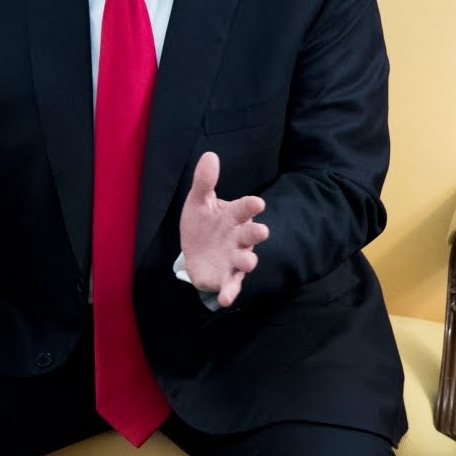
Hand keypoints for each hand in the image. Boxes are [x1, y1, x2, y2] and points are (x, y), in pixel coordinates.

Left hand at [179, 151, 268, 307]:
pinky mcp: (227, 277)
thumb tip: (210, 155)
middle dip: (256, 233)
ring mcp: (235, 259)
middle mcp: (239, 238)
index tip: (257, 203)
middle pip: (251, 234)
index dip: (251, 206)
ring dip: (248, 262)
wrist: (194, 252)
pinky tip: (226, 300)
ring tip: (248, 262)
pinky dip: (230, 293)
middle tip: (261, 231)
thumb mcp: (198, 202)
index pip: (245, 209)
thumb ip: (204, 181)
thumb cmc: (202, 224)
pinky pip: (231, 286)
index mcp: (234, 217)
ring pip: (246, 261)